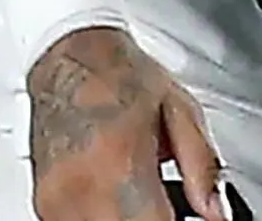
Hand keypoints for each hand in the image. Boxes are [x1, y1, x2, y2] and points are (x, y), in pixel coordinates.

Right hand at [27, 27, 225, 220]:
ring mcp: (56, 200)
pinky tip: (119, 200)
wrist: (69, 56)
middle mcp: (81, 188)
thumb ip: (202, 167)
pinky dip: (104, 217)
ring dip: (127, 219)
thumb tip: (217, 210)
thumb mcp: (181, 110)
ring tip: (147, 200)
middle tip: (168, 203)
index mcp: (119, 163)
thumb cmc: (120, 76)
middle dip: (154, 218)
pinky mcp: (44, 204)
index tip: (196, 215)